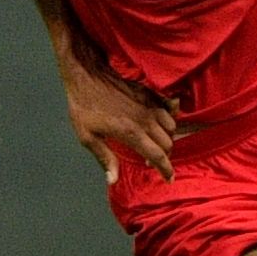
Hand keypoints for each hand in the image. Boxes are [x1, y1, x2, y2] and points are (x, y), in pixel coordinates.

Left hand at [56, 41, 176, 183]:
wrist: (87, 75)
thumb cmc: (84, 107)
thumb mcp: (87, 136)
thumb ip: (104, 158)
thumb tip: (113, 180)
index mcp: (131, 133)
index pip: (158, 157)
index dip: (166, 170)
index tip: (169, 178)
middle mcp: (145, 120)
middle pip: (168, 144)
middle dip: (165, 156)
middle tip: (153, 161)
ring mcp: (150, 105)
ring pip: (172, 127)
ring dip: (168, 138)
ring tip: (156, 143)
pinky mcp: (150, 94)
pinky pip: (170, 109)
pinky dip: (170, 119)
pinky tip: (161, 124)